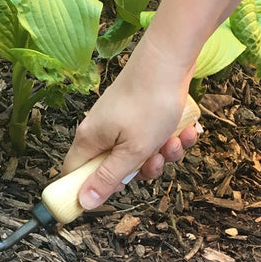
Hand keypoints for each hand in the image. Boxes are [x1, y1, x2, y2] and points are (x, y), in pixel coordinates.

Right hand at [62, 33, 202, 210]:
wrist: (170, 59)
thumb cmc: (149, 103)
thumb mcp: (132, 151)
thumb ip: (108, 178)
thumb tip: (84, 202)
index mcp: (90, 139)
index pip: (74, 173)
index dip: (89, 189)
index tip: (113, 194)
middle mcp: (102, 130)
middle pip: (115, 167)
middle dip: (142, 170)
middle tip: (154, 160)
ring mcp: (122, 120)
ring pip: (140, 153)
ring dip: (162, 153)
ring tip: (175, 139)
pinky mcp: (141, 112)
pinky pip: (153, 136)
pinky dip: (171, 136)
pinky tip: (185, 129)